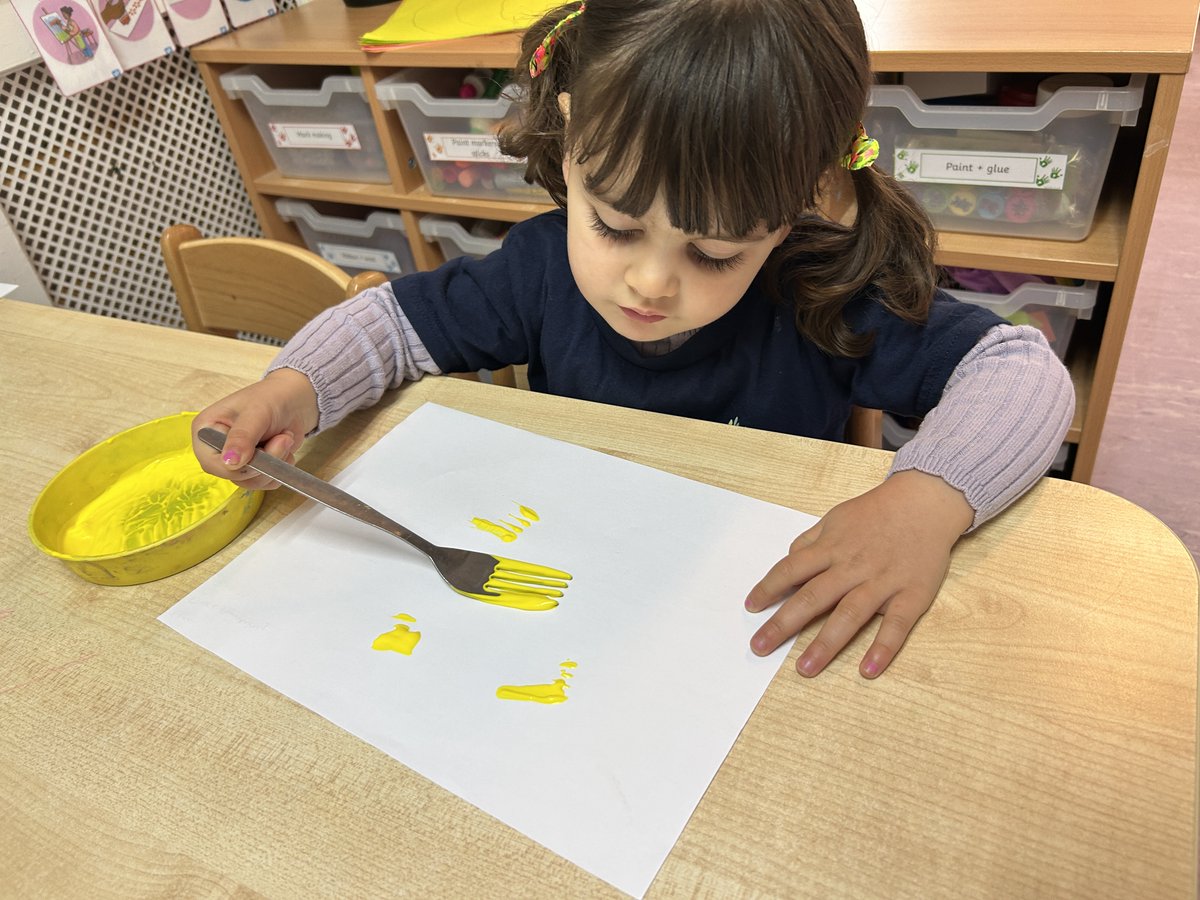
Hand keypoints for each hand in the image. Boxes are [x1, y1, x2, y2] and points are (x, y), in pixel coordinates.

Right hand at [191, 368, 318, 490]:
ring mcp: (234, 460)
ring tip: (284, 438)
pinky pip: (264, 482)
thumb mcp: (256, 412)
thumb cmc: (271, 398)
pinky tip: (284, 448)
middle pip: (233, 475)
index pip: (210, 462)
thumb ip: (243, 436)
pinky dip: (279, 469)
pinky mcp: (252, 468)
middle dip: (263, 461)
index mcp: (205, 430)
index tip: (260, 451)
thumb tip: (230, 462)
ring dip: (275, 463)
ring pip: (251, 481)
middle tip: (282, 438)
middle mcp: (216, 449)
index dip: (237, 466)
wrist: (294, 401)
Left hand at [744, 470, 973, 677]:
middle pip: (813, 597)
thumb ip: (810, 542)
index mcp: (831, 548)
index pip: (791, 569)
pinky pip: (896, 625)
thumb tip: (789, 562)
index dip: (768, 588)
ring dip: (825, 644)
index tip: (751, 608)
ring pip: (849, 614)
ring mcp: (882, 582)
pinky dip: (883, 648)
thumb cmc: (876, 513)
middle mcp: (853, 566)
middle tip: (759, 648)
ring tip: (804, 668)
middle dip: (783, 624)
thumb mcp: (835, 519)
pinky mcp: (912, 595)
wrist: (926, 502)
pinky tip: (867, 670)